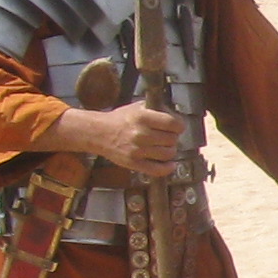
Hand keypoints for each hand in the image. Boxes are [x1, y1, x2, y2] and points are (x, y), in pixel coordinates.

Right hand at [59, 99, 182, 178]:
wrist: (98, 133)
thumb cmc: (120, 119)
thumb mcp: (138, 107)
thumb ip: (157, 109)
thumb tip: (177, 116)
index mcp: (142, 117)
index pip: (173, 123)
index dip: (179, 126)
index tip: (177, 127)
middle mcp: (140, 133)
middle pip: (172, 139)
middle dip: (173, 138)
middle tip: (167, 137)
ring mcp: (137, 150)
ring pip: (168, 154)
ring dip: (169, 151)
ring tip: (164, 147)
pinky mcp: (133, 163)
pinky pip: (158, 170)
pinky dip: (168, 168)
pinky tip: (170, 164)